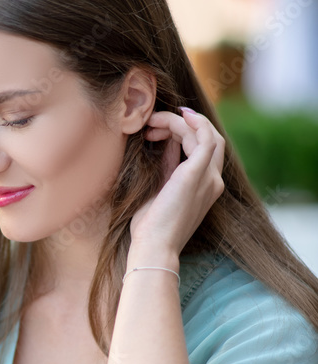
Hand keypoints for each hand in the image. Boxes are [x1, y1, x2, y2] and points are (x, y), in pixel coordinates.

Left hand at [129, 108, 224, 254]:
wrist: (154, 247)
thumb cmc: (151, 226)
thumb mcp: (160, 188)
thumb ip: (168, 164)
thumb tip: (166, 141)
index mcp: (205, 186)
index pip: (202, 148)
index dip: (180, 132)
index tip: (154, 131)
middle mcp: (213, 182)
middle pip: (209, 138)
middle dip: (181, 124)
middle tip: (152, 123)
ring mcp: (209, 178)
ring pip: (205, 134)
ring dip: (178, 122)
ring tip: (152, 122)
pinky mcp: (198, 174)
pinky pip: (204, 138)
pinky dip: (193, 123)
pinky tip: (175, 116)